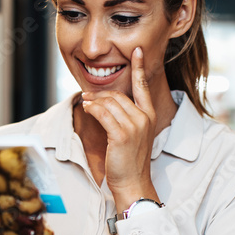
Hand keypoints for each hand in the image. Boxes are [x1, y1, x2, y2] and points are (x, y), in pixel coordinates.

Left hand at [81, 46, 158, 209]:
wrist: (133, 183)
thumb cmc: (129, 162)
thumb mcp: (132, 136)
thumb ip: (125, 118)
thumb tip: (105, 104)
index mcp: (149, 116)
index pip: (143, 86)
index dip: (139, 67)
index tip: (136, 51)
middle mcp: (144, 118)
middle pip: (118, 95)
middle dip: (100, 94)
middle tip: (87, 97)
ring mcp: (134, 126)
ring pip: (109, 103)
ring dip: (93, 101)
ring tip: (85, 104)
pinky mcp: (122, 134)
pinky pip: (102, 113)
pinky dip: (92, 109)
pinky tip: (87, 109)